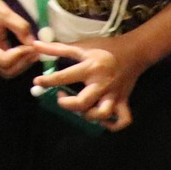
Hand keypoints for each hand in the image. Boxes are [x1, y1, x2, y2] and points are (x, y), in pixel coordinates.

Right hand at [0, 0, 36, 78]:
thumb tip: (34, 43)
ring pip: (7, 69)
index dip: (20, 56)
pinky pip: (7, 62)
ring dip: (22, 62)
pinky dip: (18, 58)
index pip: (4, 61)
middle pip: (6, 70)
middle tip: (35, 51)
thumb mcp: (5, 13)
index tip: (32, 46)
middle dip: (23, 63)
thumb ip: (21, 28)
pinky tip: (26, 49)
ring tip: (33, 51)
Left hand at [29, 35, 144, 130]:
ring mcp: (114, 94)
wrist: (134, 51)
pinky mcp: (124, 100)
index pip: (65, 76)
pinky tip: (101, 120)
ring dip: (89, 116)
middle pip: (82, 103)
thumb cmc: (105, 47)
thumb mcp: (82, 45)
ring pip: (101, 114)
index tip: (37, 82)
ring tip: (81, 109)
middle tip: (61, 97)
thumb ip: (58, 47)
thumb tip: (35, 45)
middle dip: (67, 104)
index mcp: (90, 67)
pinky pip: (122, 120)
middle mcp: (101, 83)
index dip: (48, 80)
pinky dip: (112, 125)